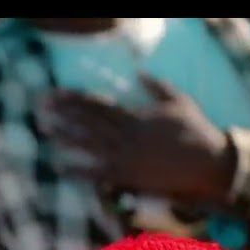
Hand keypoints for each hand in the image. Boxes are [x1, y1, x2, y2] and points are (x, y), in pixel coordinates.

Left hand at [37, 74, 236, 205]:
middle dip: (63, 114)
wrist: (207, 163)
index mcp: (136, 116)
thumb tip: (139, 72)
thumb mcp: (179, 101)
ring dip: (65, 138)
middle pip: (88, 123)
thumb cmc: (196, 130)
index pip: (98, 104)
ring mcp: (126, 157)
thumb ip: (157, 86)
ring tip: (45, 130)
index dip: (74, 98)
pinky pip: (98, 174)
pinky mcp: (128, 176)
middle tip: (41, 107)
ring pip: (89, 146)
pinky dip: (78, 171)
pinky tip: (60, 167)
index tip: (56, 93)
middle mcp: (126, 136)